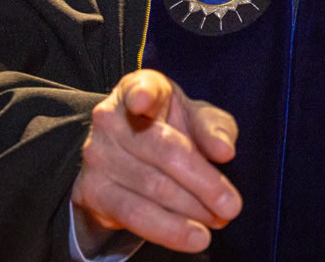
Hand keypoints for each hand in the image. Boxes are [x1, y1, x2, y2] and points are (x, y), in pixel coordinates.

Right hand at [71, 69, 241, 253]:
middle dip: (203, 181)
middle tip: (232, 206)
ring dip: (191, 210)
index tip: (144, 101)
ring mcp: (97, 154)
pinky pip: (134, 214)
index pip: (141, 88)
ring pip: (151, 187)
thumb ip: (215, 128)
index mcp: (141, 87)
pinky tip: (194, 236)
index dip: (142, 95)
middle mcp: (111, 117)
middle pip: (163, 150)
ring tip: (218, 221)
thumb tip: (224, 150)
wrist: (131, 156)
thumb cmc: (174, 128)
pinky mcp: (92, 190)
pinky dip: (168, 229)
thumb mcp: (198, 119)